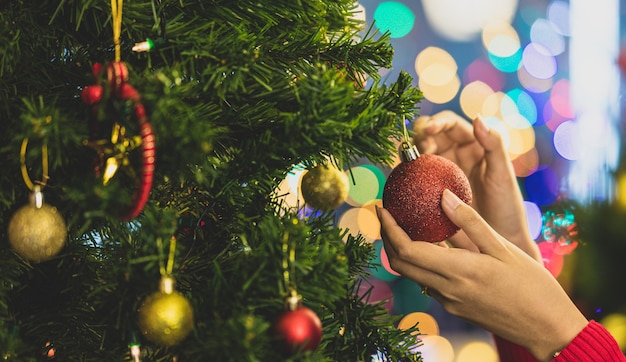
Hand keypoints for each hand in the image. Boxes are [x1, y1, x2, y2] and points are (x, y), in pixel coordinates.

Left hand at [378, 190, 588, 361]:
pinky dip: (421, 263)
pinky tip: (432, 246)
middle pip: (400, 264)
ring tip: (406, 225)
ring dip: (402, 251)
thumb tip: (442, 195)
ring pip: (412, 275)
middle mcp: (447, 290)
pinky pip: (428, 282)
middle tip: (388, 214)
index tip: (383, 208)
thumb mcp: (503, 247)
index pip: (407, 250)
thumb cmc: (532, 286)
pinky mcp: (455, 308)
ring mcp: (449, 302)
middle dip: (388, 238)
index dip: (390, 228)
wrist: (547, 329)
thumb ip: (470, 222)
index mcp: (458, 271)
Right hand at [412, 111, 540, 260]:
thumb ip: (494, 145)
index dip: (436, 123)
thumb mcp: (502, 175)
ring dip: (408, 156)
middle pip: (428, 137)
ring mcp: (440, 174)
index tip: (428, 131)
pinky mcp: (429, 192)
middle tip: (418, 152)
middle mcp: (454, 155)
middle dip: (417, 138)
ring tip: (408, 166)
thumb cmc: (507, 208)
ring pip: (417, 156)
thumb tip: (477, 117)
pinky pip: (413, 180)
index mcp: (472, 144)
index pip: (450, 125)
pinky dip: (405, 178)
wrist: (500, 242)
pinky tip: (401, 183)